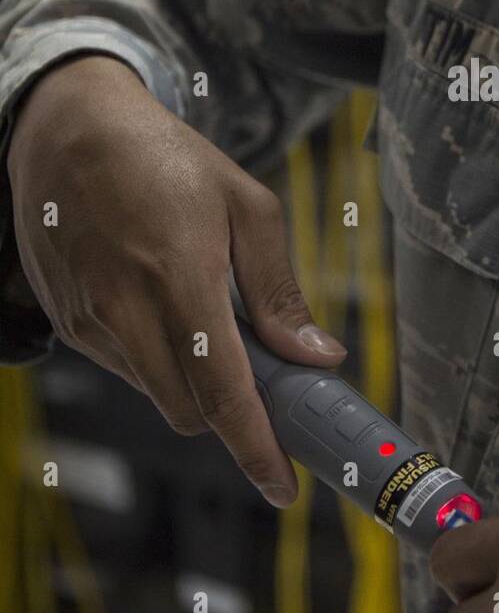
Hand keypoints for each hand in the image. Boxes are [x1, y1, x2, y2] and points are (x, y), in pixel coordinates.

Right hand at [7, 54, 345, 505]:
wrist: (70, 128)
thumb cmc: (167, 159)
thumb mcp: (246, 205)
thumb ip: (279, 289)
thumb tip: (317, 354)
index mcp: (181, 277)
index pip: (222, 391)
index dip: (256, 447)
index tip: (284, 483)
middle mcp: (126, 308)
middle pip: (188, 410)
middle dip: (230, 414)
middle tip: (266, 386)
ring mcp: (88, 319)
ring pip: (154, 392)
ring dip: (191, 383)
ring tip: (209, 322)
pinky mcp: (66, 320)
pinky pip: (123, 367)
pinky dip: (156, 360)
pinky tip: (164, 308)